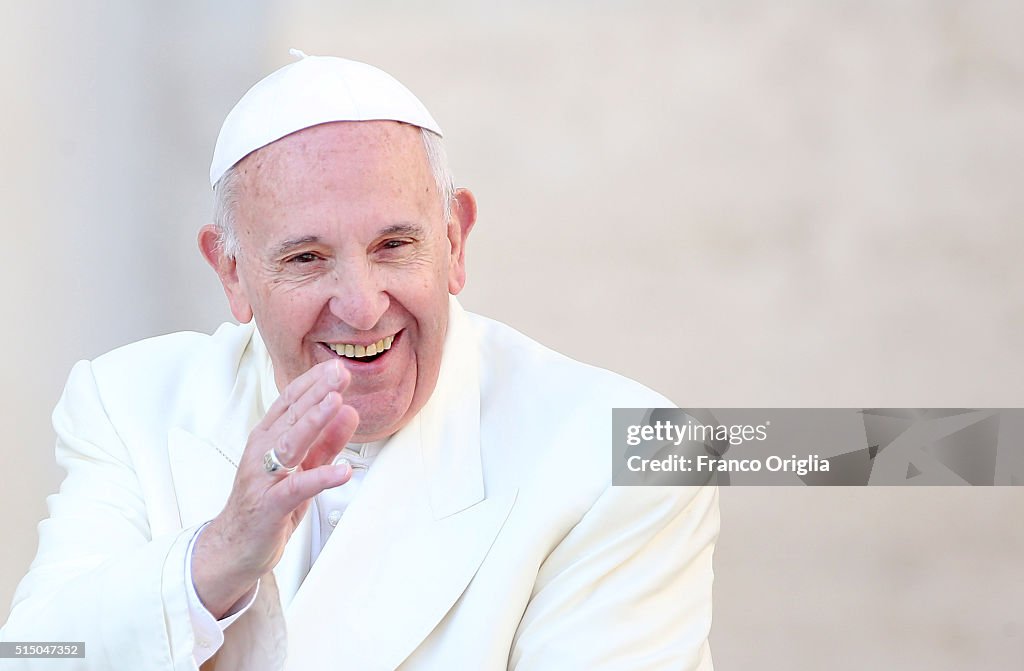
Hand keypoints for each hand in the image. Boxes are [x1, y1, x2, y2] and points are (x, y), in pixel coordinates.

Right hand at [191, 359, 358, 617]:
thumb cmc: (268, 505)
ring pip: (291, 443)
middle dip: (317, 392)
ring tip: (338, 403)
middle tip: (340, 372)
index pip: (290, 402)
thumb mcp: (304, 468)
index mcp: (268, 439)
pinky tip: (344, 471)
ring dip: (315, 421)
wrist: (235, 548)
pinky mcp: (271, 505)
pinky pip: (298, 488)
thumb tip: (350, 411)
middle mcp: (262, 452)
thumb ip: (327, 442)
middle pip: (291, 416)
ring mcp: (264, 477)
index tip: (335, 366)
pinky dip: (321, 478)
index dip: (313, 383)